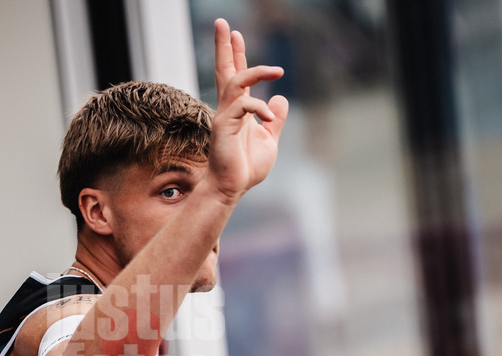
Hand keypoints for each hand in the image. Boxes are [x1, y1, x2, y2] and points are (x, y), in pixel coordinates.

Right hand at [209, 18, 288, 201]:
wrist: (233, 188)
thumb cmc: (247, 168)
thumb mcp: (270, 140)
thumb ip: (275, 119)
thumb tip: (281, 98)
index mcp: (238, 109)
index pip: (237, 75)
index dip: (236, 54)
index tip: (235, 32)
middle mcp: (228, 108)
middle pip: (225, 69)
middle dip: (224, 46)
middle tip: (221, 22)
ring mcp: (224, 116)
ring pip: (235, 81)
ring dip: (256, 71)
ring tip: (277, 70)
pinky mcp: (224, 126)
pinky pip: (244, 106)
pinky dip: (260, 108)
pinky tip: (270, 118)